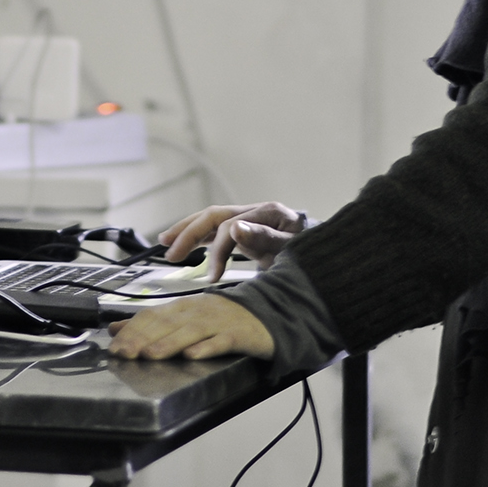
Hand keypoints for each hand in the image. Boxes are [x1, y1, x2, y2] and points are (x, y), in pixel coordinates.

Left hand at [108, 295, 273, 361]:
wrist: (267, 316)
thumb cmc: (223, 320)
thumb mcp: (185, 317)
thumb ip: (151, 323)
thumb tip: (116, 328)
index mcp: (183, 307)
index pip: (152, 315)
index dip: (132, 330)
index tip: (114, 345)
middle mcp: (198, 311)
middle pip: (167, 323)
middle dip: (143, 338)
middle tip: (123, 352)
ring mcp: (219, 322)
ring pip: (190, 331)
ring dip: (168, 343)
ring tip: (150, 355)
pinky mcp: (239, 335)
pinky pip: (221, 341)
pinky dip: (206, 348)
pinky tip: (192, 355)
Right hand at [157, 202, 308, 279]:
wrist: (322, 251)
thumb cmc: (309, 251)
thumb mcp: (293, 247)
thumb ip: (266, 238)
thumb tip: (237, 228)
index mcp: (267, 212)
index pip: (231, 226)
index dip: (219, 250)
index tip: (213, 275)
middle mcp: (254, 211)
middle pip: (214, 216)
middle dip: (190, 233)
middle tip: (171, 253)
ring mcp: (247, 218)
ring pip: (210, 219)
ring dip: (187, 230)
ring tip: (165, 242)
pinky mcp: (244, 228)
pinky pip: (216, 229)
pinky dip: (198, 236)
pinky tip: (184, 243)